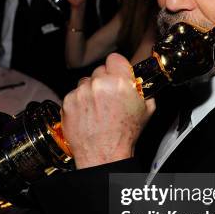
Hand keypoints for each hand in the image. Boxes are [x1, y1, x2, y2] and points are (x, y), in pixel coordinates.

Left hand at [61, 53, 155, 168]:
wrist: (103, 154)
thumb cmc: (124, 135)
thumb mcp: (146, 110)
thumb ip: (142, 90)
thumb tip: (139, 82)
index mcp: (120, 82)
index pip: (115, 59)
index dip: (117, 67)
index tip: (118, 74)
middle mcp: (99, 84)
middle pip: (100, 70)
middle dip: (104, 81)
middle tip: (109, 97)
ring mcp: (81, 92)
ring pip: (86, 82)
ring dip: (91, 91)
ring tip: (97, 109)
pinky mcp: (68, 102)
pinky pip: (74, 94)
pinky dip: (80, 102)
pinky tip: (88, 115)